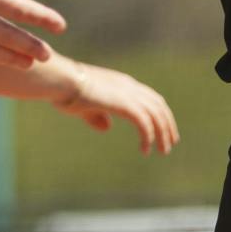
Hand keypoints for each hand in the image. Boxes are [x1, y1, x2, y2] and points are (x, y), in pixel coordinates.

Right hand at [52, 62, 179, 154]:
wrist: (60, 80)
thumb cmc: (65, 91)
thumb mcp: (83, 107)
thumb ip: (96, 116)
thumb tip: (107, 127)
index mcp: (122, 83)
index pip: (150, 97)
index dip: (159, 114)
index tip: (163, 130)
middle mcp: (129, 86)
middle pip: (158, 105)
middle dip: (167, 125)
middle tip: (170, 144)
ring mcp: (127, 93)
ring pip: (156, 115)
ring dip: (162, 133)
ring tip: (163, 151)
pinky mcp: (123, 103)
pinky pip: (144, 122)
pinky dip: (148, 136)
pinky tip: (145, 149)